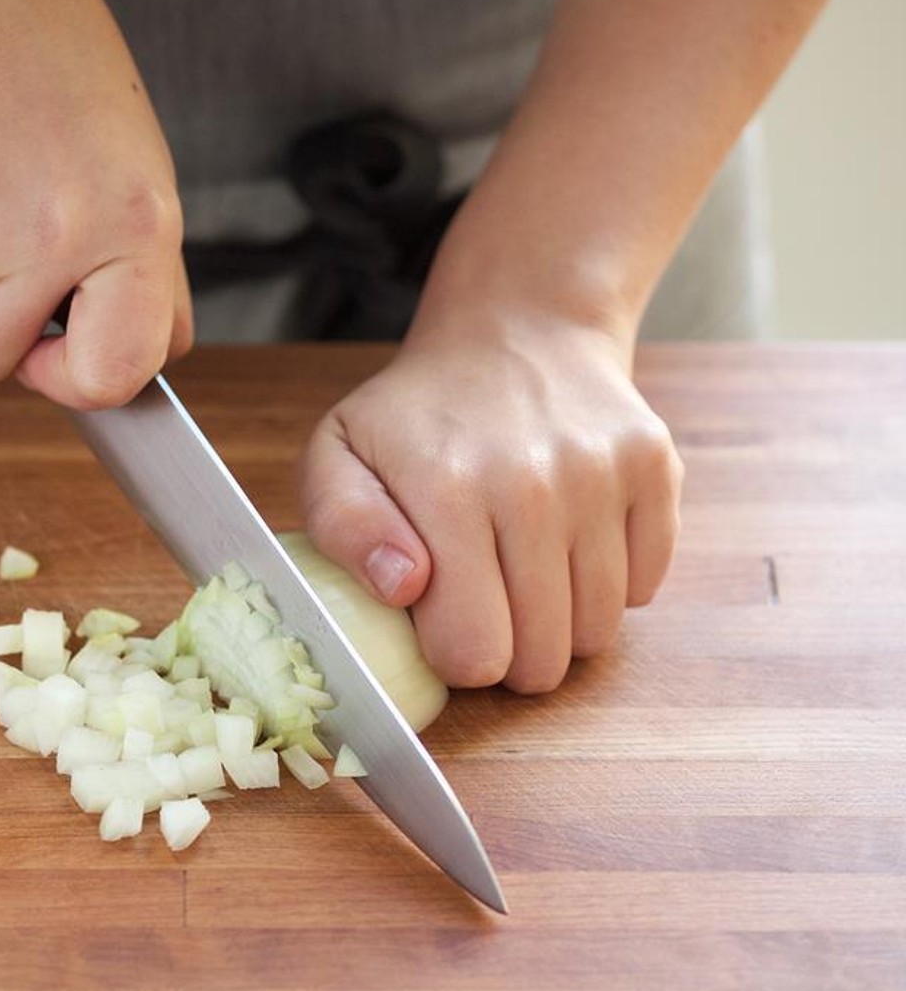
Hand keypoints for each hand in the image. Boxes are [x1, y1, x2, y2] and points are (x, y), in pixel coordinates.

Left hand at [298, 295, 682, 693]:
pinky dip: (609, 585)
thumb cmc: (415, 414)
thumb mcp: (336, 455)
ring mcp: (603, 474)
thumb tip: (404, 585)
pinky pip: (644, 588)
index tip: (441, 615)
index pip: (472, 653)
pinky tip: (568, 542)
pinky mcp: (655, 468)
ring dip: (559, 625)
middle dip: (507, 653)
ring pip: (596, 633)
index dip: (453, 653)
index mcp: (447, 488)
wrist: (514, 332)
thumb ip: (344, 526)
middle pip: (541, 658)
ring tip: (522, 572)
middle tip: (484, 603)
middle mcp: (534, 483)